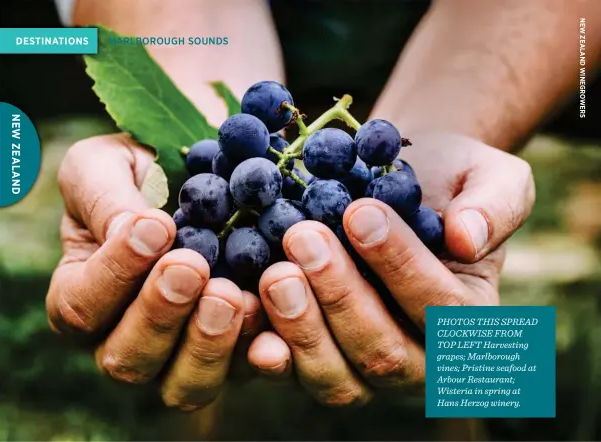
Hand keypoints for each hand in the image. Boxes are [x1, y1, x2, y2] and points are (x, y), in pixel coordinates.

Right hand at [47, 134, 281, 409]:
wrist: (204, 176)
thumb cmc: (143, 171)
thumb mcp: (105, 165)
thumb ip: (104, 198)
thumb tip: (132, 234)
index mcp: (84, 296)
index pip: (82, 306)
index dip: (115, 273)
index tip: (157, 225)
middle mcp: (128, 338)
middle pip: (129, 360)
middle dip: (160, 315)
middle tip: (192, 267)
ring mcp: (184, 353)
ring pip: (186, 384)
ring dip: (208, 344)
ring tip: (231, 295)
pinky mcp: (237, 352)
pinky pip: (246, 370)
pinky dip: (262, 353)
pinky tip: (275, 327)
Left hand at [250, 131, 534, 404]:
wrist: (397, 187)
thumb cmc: (448, 182)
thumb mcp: (490, 177)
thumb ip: (496, 205)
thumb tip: (468, 239)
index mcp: (470, 324)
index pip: (441, 309)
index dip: (400, 265)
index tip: (360, 212)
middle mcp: (420, 361)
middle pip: (383, 353)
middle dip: (341, 296)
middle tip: (304, 237)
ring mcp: (364, 370)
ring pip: (336, 378)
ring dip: (301, 328)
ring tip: (275, 271)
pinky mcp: (318, 360)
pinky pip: (293, 372)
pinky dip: (267, 351)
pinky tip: (245, 314)